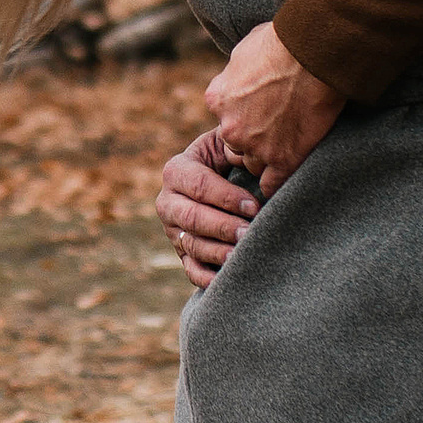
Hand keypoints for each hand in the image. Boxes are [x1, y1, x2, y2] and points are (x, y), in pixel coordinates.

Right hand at [155, 129, 255, 287]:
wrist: (222, 179)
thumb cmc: (229, 158)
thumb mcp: (227, 144)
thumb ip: (236, 145)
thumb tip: (250, 154)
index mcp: (176, 171)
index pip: (200, 186)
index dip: (227, 198)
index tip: (254, 207)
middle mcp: (168, 202)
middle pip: (193, 218)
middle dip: (223, 227)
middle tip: (249, 233)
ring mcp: (173, 230)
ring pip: (192, 245)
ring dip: (218, 252)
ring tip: (242, 255)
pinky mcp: (182, 253)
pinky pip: (191, 269)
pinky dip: (207, 277)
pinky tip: (228, 277)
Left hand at [204, 21, 343, 198]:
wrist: (314, 55)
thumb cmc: (284, 42)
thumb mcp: (245, 50)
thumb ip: (236, 71)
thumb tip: (240, 73)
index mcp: (218, 99)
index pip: (225, 119)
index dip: (243, 117)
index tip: (261, 112)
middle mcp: (230, 126)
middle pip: (235, 146)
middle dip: (252, 140)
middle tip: (276, 129)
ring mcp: (256, 146)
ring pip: (253, 165)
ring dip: (266, 158)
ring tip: (288, 146)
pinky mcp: (283, 159)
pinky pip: (272, 184)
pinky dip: (277, 182)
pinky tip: (286, 174)